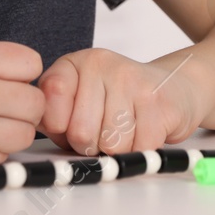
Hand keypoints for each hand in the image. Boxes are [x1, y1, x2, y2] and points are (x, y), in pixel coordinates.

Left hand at [37, 48, 209, 156]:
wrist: (176, 87)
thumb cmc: (121, 101)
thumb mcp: (80, 100)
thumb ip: (54, 115)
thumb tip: (39, 130)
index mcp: (76, 63)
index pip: (51, 105)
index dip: (60, 129)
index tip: (71, 126)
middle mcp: (102, 65)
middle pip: (81, 133)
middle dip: (93, 146)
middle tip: (105, 132)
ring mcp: (132, 80)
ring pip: (111, 145)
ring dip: (119, 151)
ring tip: (127, 130)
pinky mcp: (159, 102)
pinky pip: (139, 149)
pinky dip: (142, 151)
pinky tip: (145, 131)